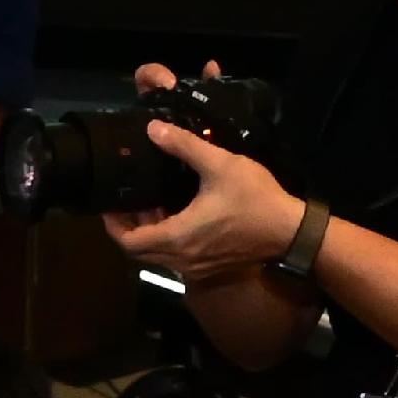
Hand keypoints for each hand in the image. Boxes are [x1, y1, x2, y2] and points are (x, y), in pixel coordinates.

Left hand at [102, 123, 304, 283]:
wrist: (289, 231)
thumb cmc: (255, 198)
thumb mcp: (219, 164)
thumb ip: (184, 146)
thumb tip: (153, 129)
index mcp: (177, 237)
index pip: (128, 242)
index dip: (112, 225)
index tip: (108, 205)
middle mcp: (180, 260)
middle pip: (138, 251)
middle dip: (129, 227)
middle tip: (127, 199)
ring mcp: (194, 268)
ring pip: (157, 254)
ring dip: (149, 231)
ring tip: (150, 200)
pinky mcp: (207, 267)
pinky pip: (175, 256)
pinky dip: (167, 238)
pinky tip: (176, 212)